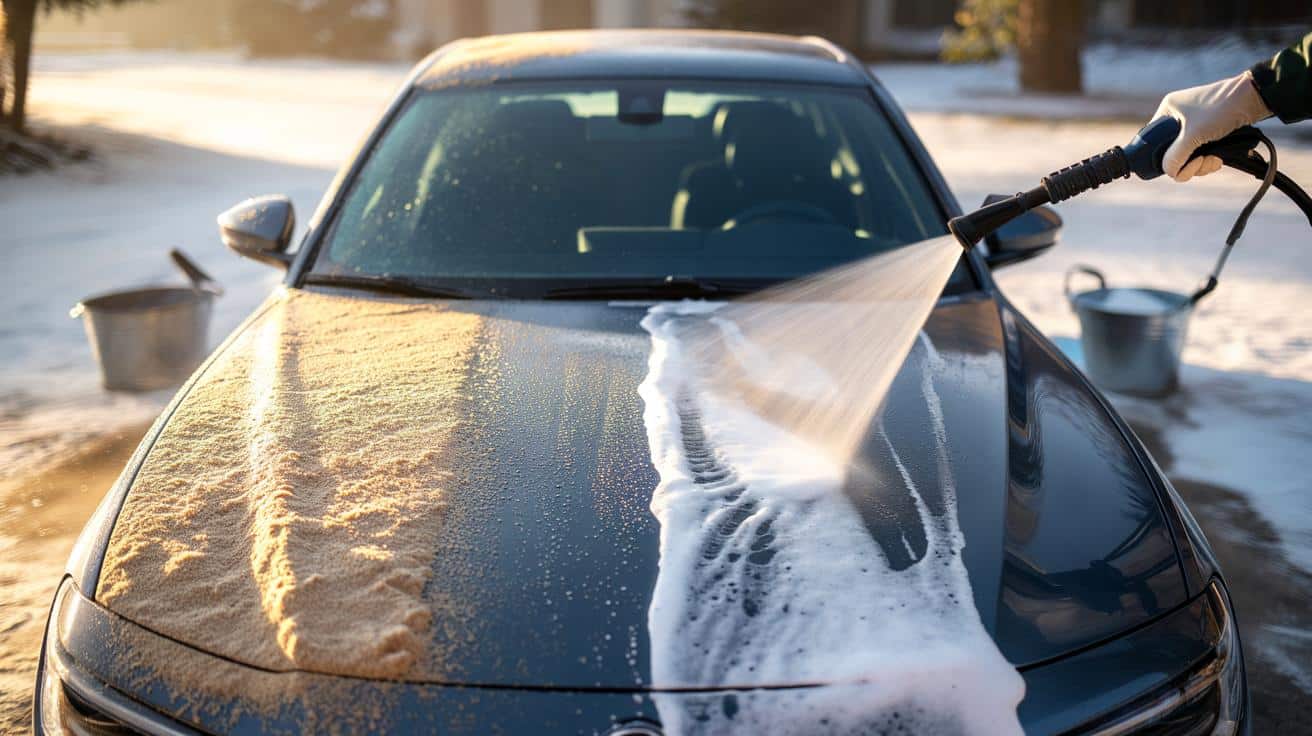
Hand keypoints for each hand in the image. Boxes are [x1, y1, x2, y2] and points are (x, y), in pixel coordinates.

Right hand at [1152, 71, 1271, 181]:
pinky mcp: (1210, 132)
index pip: (1154, 140)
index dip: (1164, 156)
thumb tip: (1169, 172)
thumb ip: (1175, 156)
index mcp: (1168, 110)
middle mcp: (1179, 117)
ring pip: (1188, 156)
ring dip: (1200, 164)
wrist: (1255, 99)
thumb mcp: (1192, 135)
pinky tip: (1219, 157)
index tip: (1178, 164)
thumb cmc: (1220, 109)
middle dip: (1188, 163)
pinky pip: (1201, 153)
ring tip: (1214, 160)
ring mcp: (1195, 125)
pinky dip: (1209, 159)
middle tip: (1200, 163)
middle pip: (1173, 152)